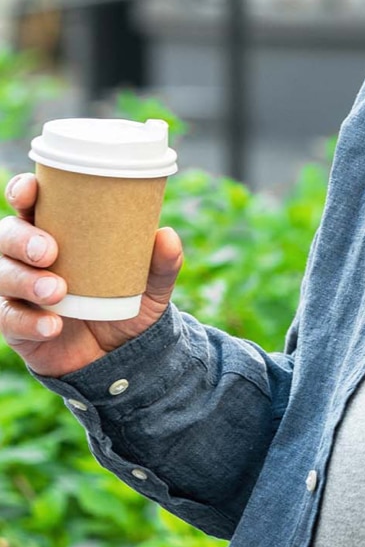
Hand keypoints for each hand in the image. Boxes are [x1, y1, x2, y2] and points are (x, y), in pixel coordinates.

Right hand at [0, 172, 183, 377]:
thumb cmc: (127, 303)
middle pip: (7, 236)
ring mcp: (18, 290)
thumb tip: (166, 235)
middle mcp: (29, 257)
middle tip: (50, 252)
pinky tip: (52, 325)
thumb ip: (161, 264)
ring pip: (2, 275)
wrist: (121, 355)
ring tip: (57, 292)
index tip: (30, 191)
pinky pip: (9, 319)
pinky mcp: (16, 324)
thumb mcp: (151, 285)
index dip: (22, 192)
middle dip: (21, 239)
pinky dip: (29, 321)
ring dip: (24, 280)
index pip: (29, 204)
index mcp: (56, 232)